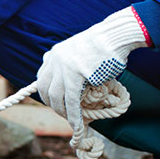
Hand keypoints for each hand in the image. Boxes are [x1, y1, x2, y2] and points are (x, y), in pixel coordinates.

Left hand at [36, 7, 146, 147]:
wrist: (117, 35)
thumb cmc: (105, 44)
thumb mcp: (80, 52)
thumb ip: (70, 66)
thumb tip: (71, 85)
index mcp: (55, 53)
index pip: (42, 77)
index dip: (46, 92)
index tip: (53, 101)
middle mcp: (55, 59)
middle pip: (44, 88)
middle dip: (51, 103)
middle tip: (62, 112)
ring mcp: (64, 67)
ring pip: (55, 96)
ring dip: (61, 110)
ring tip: (70, 120)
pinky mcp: (76, 75)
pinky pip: (70, 99)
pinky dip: (73, 113)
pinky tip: (76, 123)